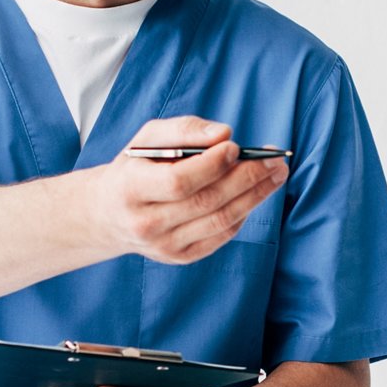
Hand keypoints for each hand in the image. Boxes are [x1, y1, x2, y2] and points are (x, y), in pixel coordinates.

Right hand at [73, 116, 288, 265]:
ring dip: (255, 195)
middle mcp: (146, 224)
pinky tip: (256, 193)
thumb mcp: (147, 139)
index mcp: (131, 190)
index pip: (178, 182)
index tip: (235, 146)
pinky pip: (221, 235)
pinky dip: (244, 212)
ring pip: (220, 221)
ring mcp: (164, 246)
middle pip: (206, 202)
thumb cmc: (135, 167)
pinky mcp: (180, 256)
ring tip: (277, 173)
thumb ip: (183, 130)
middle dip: (246, 178)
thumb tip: (224, 134)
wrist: (109, 213)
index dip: (211, 165)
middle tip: (275, 159)